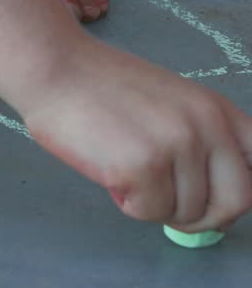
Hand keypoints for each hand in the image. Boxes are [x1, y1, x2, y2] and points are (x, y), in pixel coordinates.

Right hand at [21, 40, 251, 231]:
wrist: (54, 68)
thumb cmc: (99, 87)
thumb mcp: (170, 103)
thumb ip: (198, 138)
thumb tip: (210, 200)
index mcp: (217, 109)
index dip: (236, 193)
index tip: (213, 202)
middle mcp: (206, 127)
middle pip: (236, 202)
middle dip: (203, 218)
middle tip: (170, 211)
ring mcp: (176, 146)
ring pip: (186, 213)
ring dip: (155, 207)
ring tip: (127, 177)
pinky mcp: (141, 166)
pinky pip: (148, 212)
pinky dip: (128, 204)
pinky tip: (110, 175)